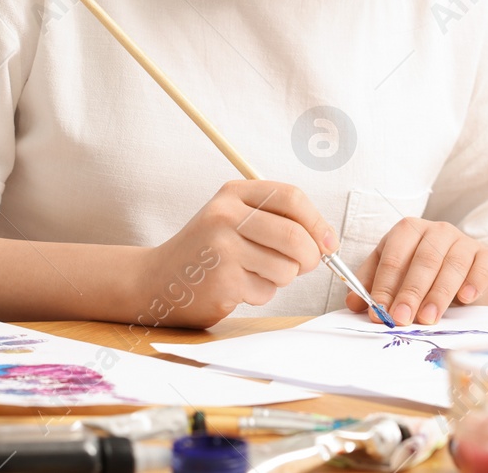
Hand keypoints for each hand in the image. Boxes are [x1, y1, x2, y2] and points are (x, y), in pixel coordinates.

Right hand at [139, 180, 337, 327]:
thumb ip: (278, 221)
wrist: (159, 280)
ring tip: (255, 273)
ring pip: (286, 268)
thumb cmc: (208, 251)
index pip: (291, 197)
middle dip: (310, 257)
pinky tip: (237, 286)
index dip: (317, 222)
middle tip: (305, 266)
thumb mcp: (236, 220)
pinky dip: (261, 293)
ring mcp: (222, 246)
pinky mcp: (223, 279)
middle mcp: (226, 214)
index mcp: (234, 193)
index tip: (328, 243)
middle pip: (294, 235)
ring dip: (281, 278)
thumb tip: (327, 241)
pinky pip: (266, 290)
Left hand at [348, 218, 487, 325]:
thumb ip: (372, 285)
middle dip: (410, 293)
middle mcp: (435, 230)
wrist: (466, 271)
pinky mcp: (486, 255)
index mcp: (407, 230)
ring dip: (439, 293)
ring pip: (452, 264)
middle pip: (422, 261)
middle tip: (401, 319)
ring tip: (428, 318)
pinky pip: (482, 265)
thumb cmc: (422, 272)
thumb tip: (353, 304)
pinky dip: (475, 281)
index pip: (393, 257)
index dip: (384, 285)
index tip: (379, 311)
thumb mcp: (395, 274)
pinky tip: (466, 298)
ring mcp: (463, 241)